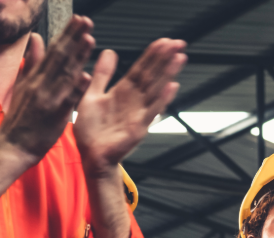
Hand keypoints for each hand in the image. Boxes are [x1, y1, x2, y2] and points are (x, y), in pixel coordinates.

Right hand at [0, 16, 93, 166]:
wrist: (14, 145)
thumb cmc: (21, 118)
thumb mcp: (23, 85)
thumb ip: (32, 62)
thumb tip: (36, 39)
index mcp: (36, 76)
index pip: (54, 51)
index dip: (67, 35)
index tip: (79, 20)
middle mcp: (41, 83)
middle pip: (60, 57)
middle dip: (74, 38)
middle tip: (87, 21)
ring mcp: (48, 98)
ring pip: (65, 74)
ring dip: (78, 56)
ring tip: (89, 39)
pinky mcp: (54, 115)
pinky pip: (67, 100)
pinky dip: (76, 88)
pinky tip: (85, 76)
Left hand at [75, 38, 185, 174]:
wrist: (92, 157)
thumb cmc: (91, 132)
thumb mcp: (91, 95)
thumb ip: (102, 75)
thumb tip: (109, 52)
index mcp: (122, 93)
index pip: (140, 69)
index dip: (152, 55)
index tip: (164, 41)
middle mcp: (133, 102)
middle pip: (151, 76)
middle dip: (164, 59)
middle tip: (178, 43)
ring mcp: (138, 114)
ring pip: (155, 89)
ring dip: (167, 73)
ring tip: (180, 58)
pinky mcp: (138, 128)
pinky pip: (151, 111)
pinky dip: (161, 99)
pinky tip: (171, 87)